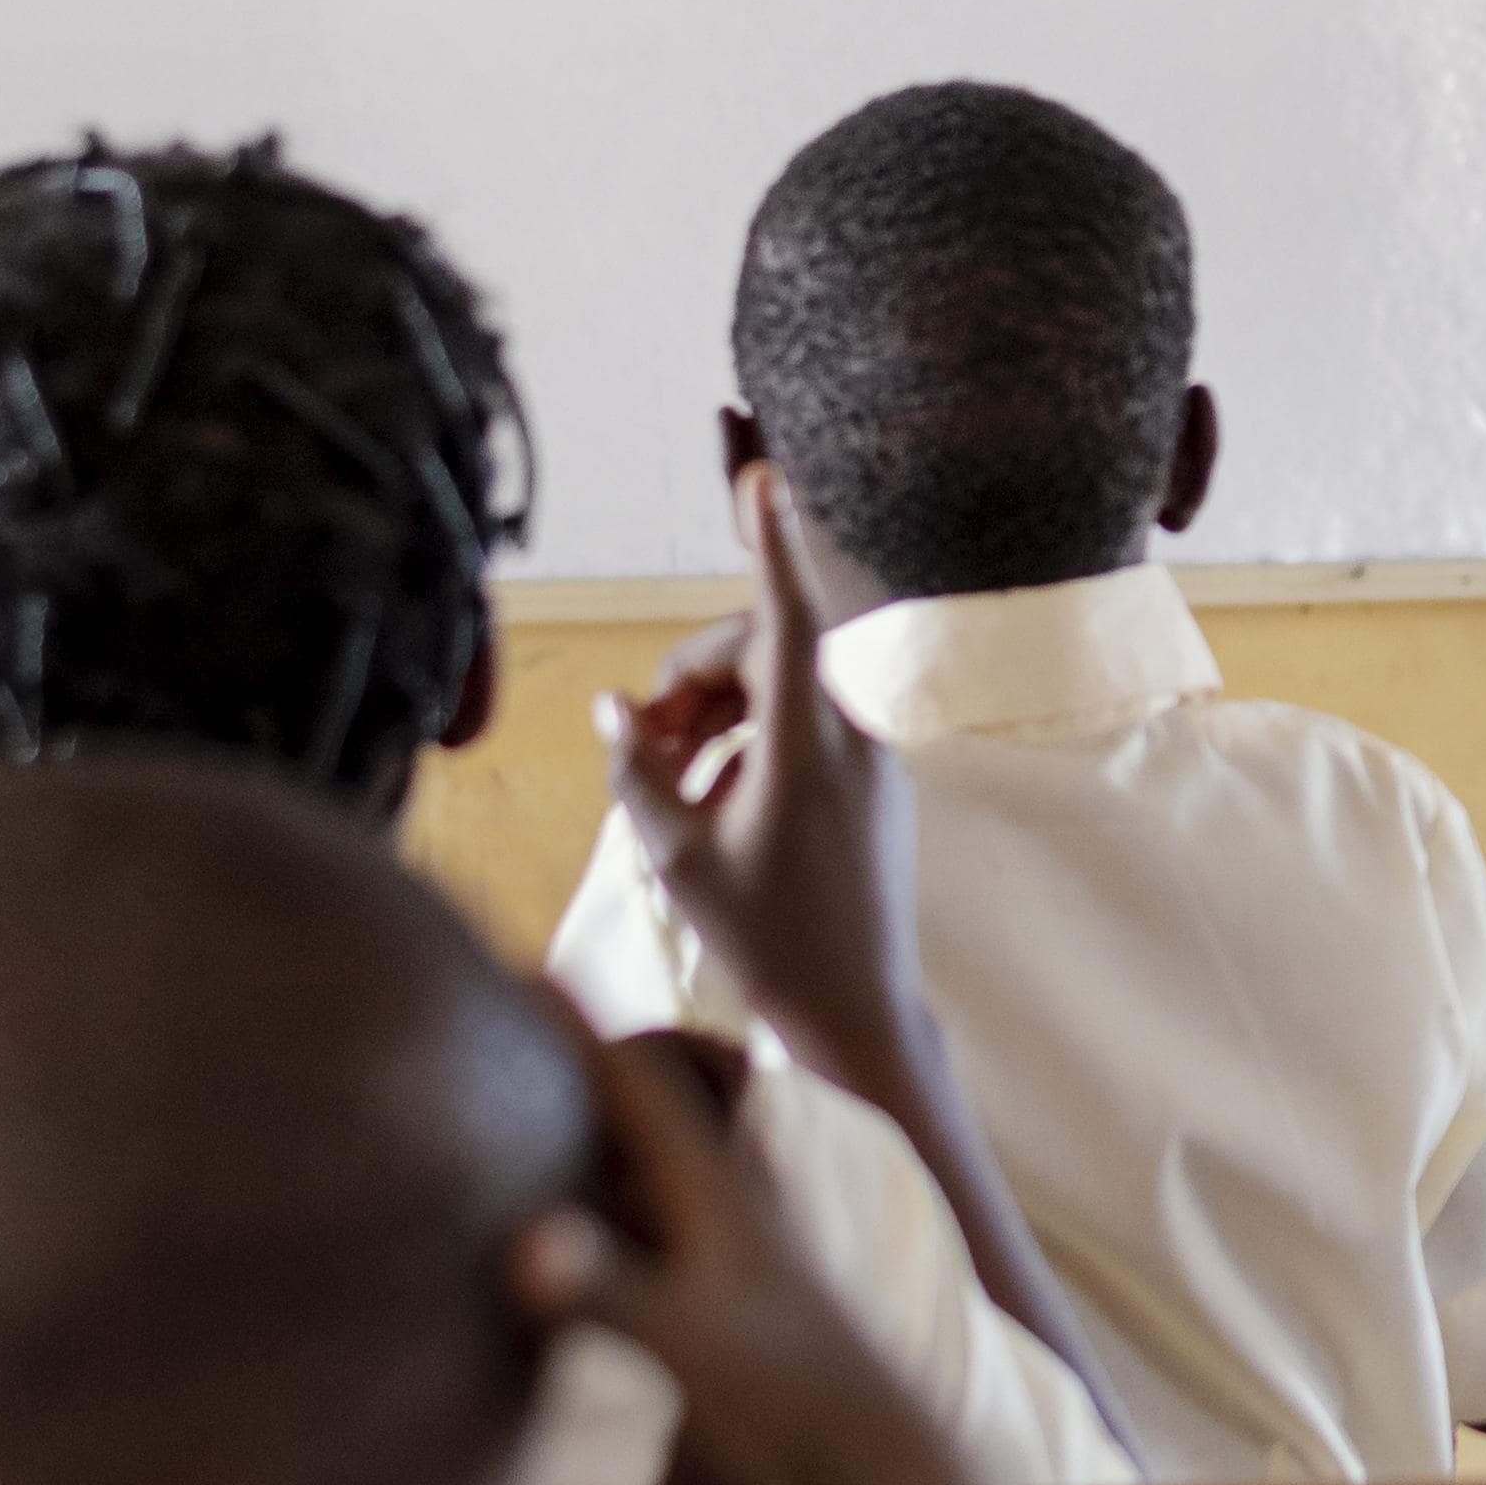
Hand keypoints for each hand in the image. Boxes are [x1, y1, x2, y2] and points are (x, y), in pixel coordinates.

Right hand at [513, 1006, 938, 1484]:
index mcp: (721, 1189)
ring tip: (530, 1116)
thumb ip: (604, 1290)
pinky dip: (607, 1221)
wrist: (881, 1467)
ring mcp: (732, 1256)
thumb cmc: (793, 1396)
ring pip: (650, 1176)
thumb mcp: (687, 1341)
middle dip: (584, 1067)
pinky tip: (578, 1239)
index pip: (639, 1084)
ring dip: (595, 1143)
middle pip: (646, 1115)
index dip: (581, 1027)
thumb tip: (522, 1242)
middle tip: (516, 1018)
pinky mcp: (732, 1308)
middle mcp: (730, 1205)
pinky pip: (652, 1239)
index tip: (526, 964)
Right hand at [600, 465, 928, 1091]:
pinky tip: (712, 798)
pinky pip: (802, 724)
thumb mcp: (678, 856)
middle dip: (691, 678)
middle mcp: (851, 734)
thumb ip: (640, 772)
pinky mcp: (871, 779)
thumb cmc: (767, 940)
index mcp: (808, 744)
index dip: (766, 542)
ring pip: (778, 687)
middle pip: (760, 651)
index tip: (761, 474)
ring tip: (667, 780)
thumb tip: (614, 712)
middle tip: (640, 746)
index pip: (785, 616)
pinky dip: (749, 740)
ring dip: (715, 711)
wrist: (856, 1011)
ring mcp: (869, 755)